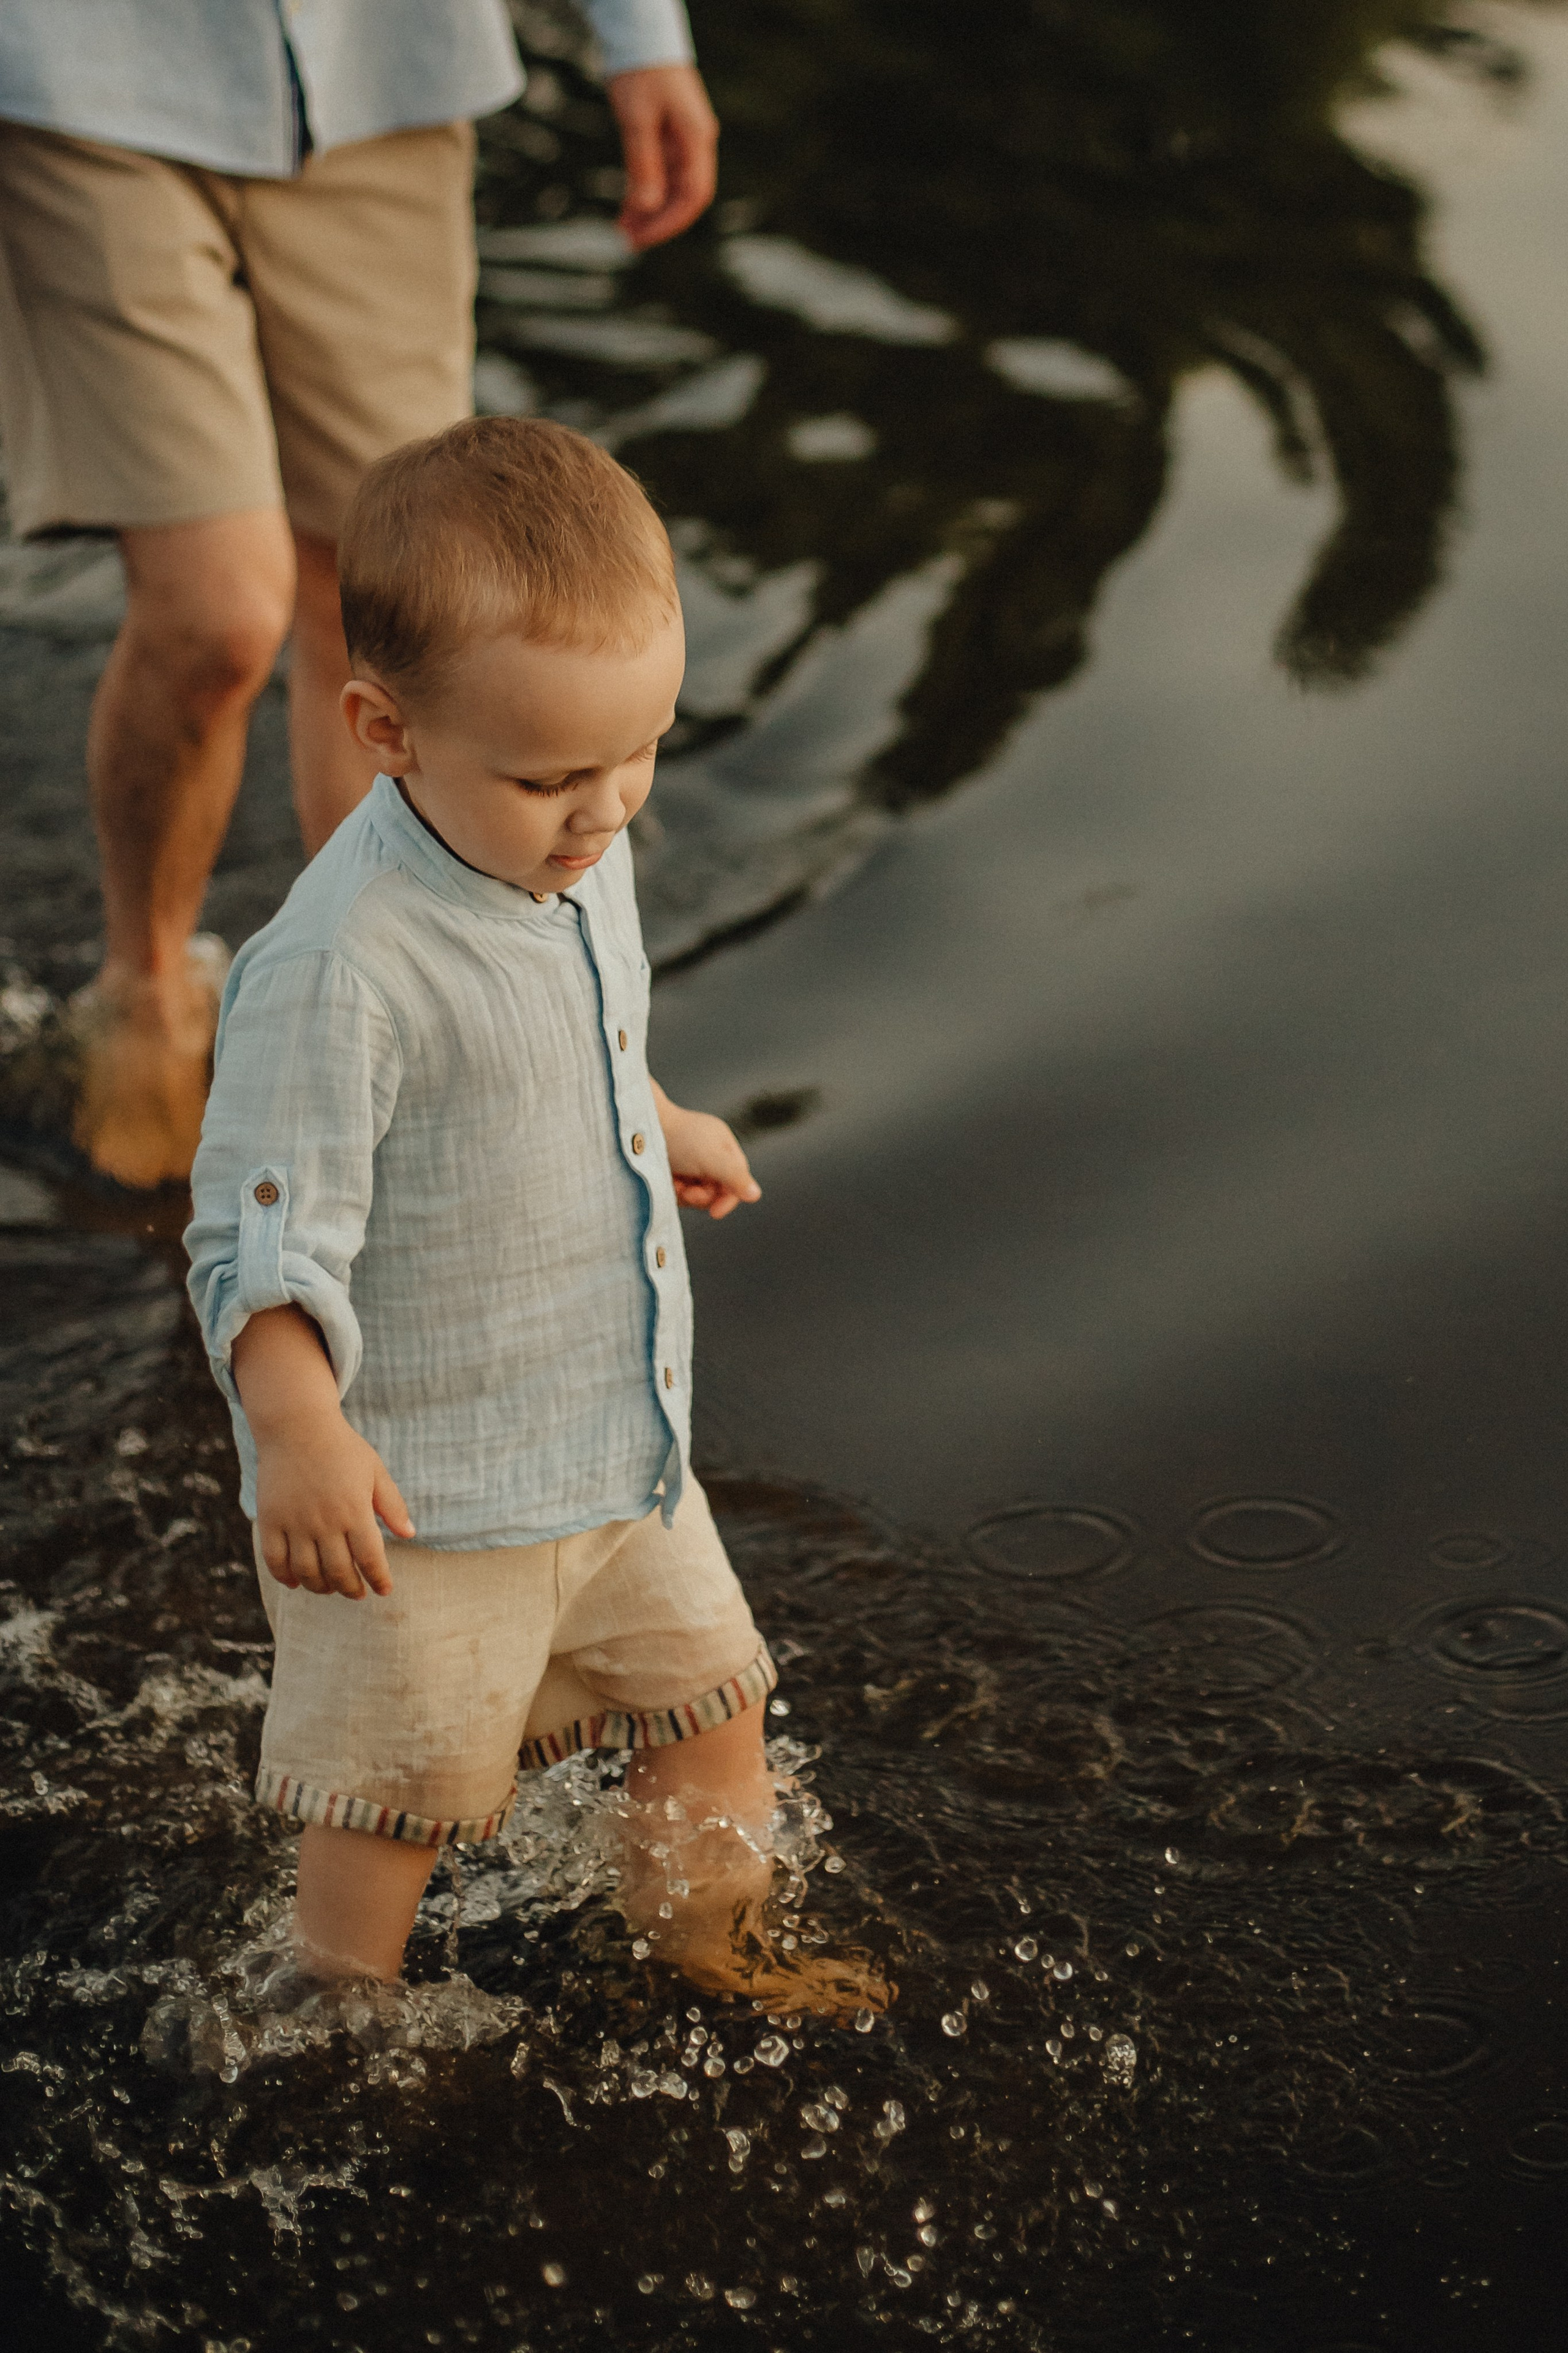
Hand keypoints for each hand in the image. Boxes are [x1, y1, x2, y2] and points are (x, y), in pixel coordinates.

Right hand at [253, 1412, 413, 1599]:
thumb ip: (392, 1505)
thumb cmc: (342, 1448)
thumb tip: (410, 1534)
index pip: (370, 1559)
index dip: (379, 1579)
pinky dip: (285, 1577)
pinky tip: (296, 1582)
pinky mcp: (271, 1520)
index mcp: (355, 1510)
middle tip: (357, 1592)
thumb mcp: (375, 1471)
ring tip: (330, 1587)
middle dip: (351, 1589)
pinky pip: (275, 1560)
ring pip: (307, 1572)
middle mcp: (325, 1521)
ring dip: (321, 1587)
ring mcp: (295, 1522)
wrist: (297, 1426)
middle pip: (338, 1572)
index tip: (383, 1589)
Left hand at [608, 64, 718, 248]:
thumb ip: (644, 165)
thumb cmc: (641, 71)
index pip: (693, 195)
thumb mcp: (637, 119)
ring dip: (648, 212)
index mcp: (696, 139)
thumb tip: (647, 208)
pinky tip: (627, 209)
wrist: (640, 33)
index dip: (670, 222)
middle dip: (657, 222)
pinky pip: (659, 175)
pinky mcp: (667, 137)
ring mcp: (682, 141)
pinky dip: (644, 193)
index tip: (644, 237)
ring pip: (670, 189)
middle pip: (683, 197)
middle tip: (628, 242)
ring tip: (622, 231)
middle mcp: (695, 144)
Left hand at [652, 1081, 760, 1219]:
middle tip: (689, 1192)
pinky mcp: (671, 1173)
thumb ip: (735, 1177)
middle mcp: (708, 1154)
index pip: (737, 1178)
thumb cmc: (678, 1138)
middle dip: (703, 1196)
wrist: (639, 1130)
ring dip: (688, 1196)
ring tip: (676, 1186)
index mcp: (723, 1146)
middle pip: (717, 1190)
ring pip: (698, 1195)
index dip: (730, 1198)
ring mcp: (688, 1164)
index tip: (715, 1212)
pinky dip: (675, 1193)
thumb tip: (756, 1196)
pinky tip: (667, 1184)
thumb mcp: (712, 1158)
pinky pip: (680, 1194)